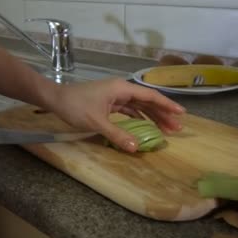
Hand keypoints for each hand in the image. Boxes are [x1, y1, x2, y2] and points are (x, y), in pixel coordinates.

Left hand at [48, 78, 185, 151]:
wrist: (55, 99)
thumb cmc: (76, 106)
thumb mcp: (97, 122)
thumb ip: (117, 134)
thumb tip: (136, 148)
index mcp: (121, 89)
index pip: (150, 96)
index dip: (167, 105)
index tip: (181, 113)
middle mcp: (121, 89)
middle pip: (147, 101)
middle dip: (163, 114)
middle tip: (177, 128)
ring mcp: (115, 95)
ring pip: (139, 106)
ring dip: (152, 116)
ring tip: (166, 129)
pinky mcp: (109, 102)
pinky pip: (129, 109)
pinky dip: (139, 117)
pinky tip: (146, 126)